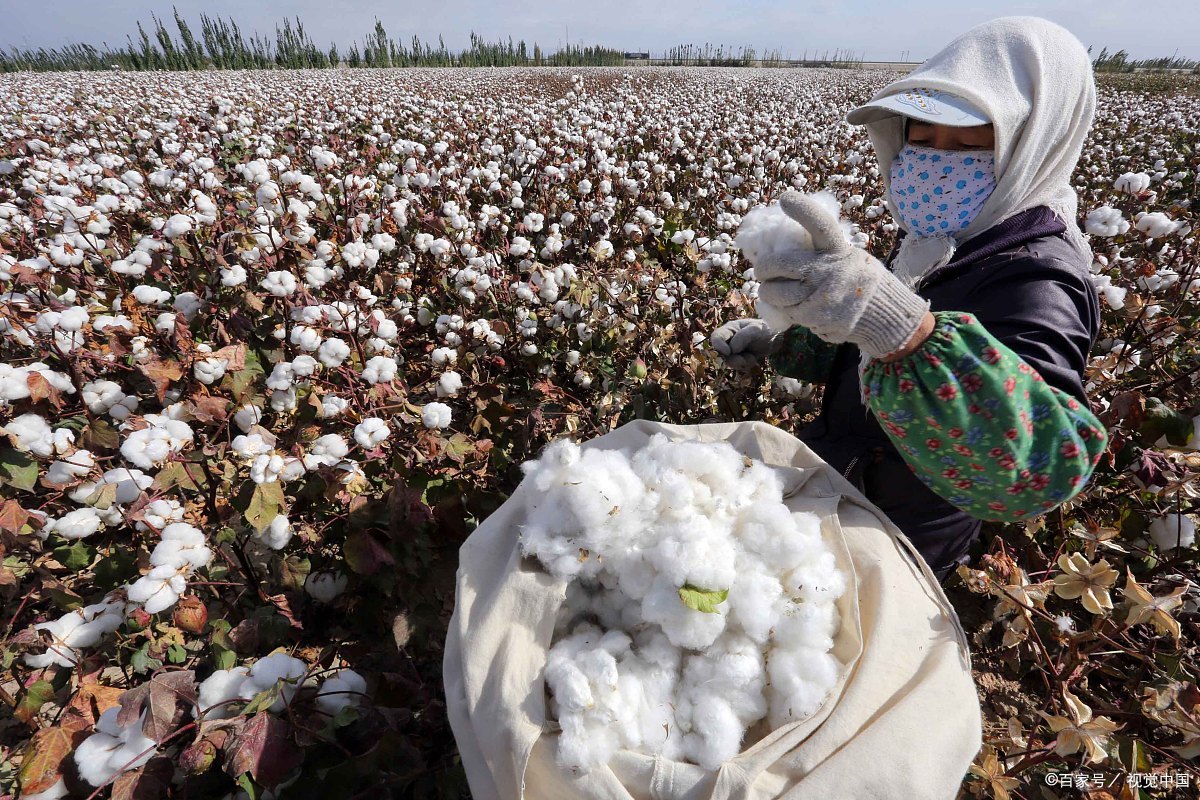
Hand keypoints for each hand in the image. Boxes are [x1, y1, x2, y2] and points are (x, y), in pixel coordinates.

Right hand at [710, 318, 777, 370]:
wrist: (776, 339)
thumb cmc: (765, 330)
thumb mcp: (756, 330)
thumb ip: (743, 337)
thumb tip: (731, 348)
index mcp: (730, 329)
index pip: (716, 337)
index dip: (719, 345)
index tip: (728, 352)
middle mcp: (729, 340)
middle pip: (721, 353)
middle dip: (732, 359)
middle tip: (743, 361)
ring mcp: (733, 350)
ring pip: (729, 361)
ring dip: (741, 362)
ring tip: (752, 358)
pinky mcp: (739, 359)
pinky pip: (738, 366)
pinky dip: (746, 365)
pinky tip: (753, 360)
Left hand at [754, 192, 931, 359]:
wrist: (882, 316)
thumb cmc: (858, 281)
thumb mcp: (850, 258)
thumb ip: (823, 253)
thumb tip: (784, 249)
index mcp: (839, 250)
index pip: (821, 225)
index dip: (802, 210)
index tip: (785, 198)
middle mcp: (828, 271)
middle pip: (778, 264)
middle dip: (763, 268)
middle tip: (762, 271)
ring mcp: (819, 296)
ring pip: (774, 293)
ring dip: (769, 292)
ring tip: (774, 291)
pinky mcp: (813, 317)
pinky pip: (786, 311)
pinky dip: (785, 309)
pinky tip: (797, 307)